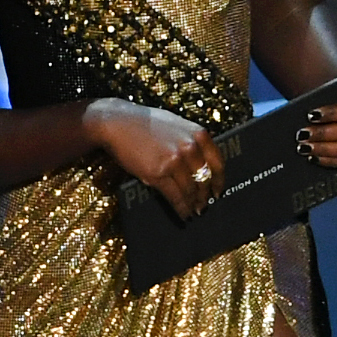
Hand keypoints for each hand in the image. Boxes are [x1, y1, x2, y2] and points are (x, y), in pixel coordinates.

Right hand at [88, 99, 224, 220]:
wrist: (118, 122)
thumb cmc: (145, 123)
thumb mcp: (177, 125)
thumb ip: (192, 141)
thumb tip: (202, 164)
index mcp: (198, 134)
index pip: (218, 163)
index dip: (219, 181)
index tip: (217, 191)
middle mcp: (190, 148)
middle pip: (205, 180)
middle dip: (205, 196)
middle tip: (204, 205)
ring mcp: (174, 161)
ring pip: (191, 191)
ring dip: (194, 205)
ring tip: (194, 211)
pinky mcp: (158, 174)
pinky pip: (176, 197)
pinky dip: (182, 209)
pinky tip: (184, 214)